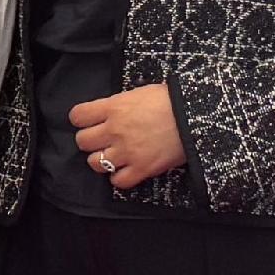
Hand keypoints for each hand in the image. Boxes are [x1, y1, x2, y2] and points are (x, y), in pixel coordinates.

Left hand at [66, 85, 185, 192]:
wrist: (196, 115)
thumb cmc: (171, 99)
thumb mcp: (139, 93)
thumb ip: (118, 104)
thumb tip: (109, 112)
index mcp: (113, 107)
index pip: (77, 116)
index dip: (81, 119)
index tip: (88, 121)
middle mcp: (114, 130)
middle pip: (82, 141)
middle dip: (90, 140)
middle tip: (103, 139)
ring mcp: (126, 151)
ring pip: (94, 163)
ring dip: (101, 160)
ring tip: (113, 156)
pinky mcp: (142, 169)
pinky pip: (118, 181)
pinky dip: (119, 177)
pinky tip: (126, 169)